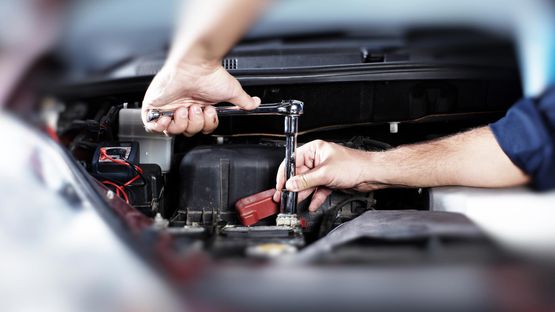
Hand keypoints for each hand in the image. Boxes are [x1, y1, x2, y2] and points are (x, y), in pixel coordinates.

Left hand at [141, 62, 259, 135]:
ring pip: (172, 131)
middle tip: (196, 109)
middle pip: (187, 132)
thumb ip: (244, 101)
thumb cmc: (210, 74)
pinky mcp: (154, 106)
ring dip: (180, 123)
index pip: (201, 129)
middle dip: (194, 124)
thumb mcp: (232, 91)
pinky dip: (161, 126)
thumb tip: (255, 104)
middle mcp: (184, 108)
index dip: (205, 125)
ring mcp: (168, 108)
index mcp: (199, 107)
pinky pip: (153, 126)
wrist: (194, 65)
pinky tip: (169, 117)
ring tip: (184, 108)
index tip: (209, 112)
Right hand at [273, 140, 378, 211]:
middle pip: (299, 174)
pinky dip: (314, 198)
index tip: (280, 185)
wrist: (371, 174)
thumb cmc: (354, 165)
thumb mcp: (325, 173)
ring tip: (295, 202)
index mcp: (314, 149)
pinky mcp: (329, 180)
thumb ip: (306, 180)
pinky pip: (317, 190)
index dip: (285, 173)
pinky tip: (311, 205)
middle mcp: (317, 159)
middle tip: (285, 196)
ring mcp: (323, 170)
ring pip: (308, 184)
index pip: (293, 160)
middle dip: (294, 187)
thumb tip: (291, 184)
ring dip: (303, 194)